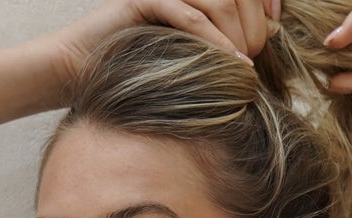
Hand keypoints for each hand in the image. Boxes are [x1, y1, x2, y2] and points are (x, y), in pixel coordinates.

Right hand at [49, 0, 280, 99]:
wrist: (75, 69)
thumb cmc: (133, 68)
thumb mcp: (186, 52)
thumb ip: (220, 38)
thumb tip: (266, 38)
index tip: (275, 23)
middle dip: (254, 21)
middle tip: (255, 56)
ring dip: (239, 33)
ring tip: (244, 64)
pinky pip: (191, 15)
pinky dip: (216, 41)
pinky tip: (232, 62)